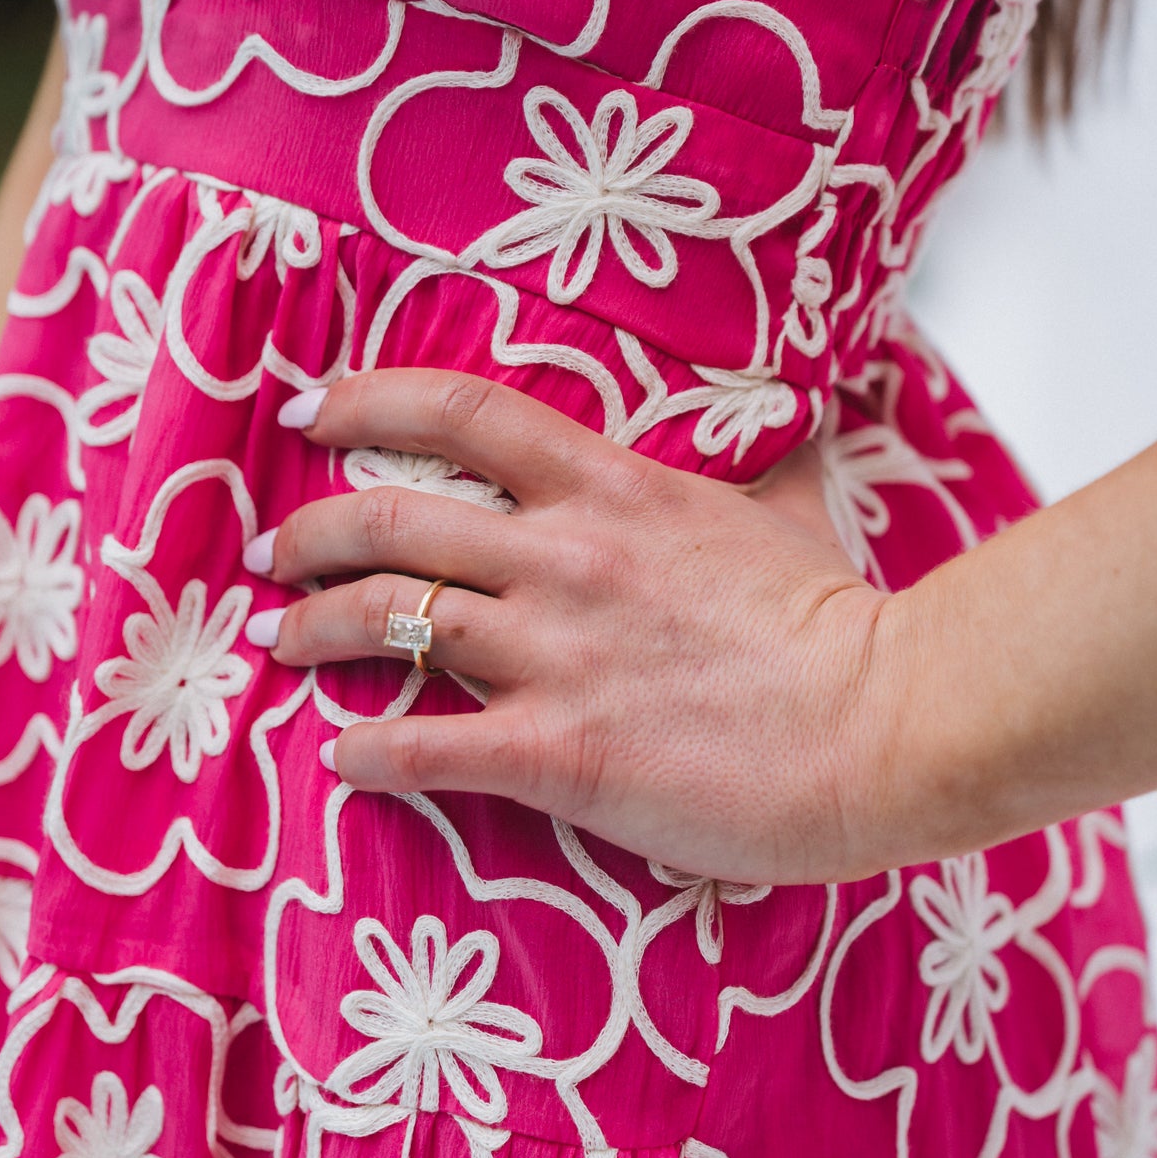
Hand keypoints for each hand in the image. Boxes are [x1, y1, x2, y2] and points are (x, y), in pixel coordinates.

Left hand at [245, 369, 938, 885]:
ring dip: (314, 630)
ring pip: (391, 622)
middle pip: (394, 520)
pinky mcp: (559, 751)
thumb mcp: (793, 514)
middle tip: (268, 552)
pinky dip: (366, 750)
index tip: (311, 412)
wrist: (888, 722)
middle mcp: (565, 558)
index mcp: (614, 490)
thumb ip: (765, 467)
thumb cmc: (840, 623)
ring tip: (278, 643)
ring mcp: (556, 654)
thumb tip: (798, 416)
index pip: (464, 416)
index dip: (368, 401)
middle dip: (310, 532)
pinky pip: (426, 745)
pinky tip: (338, 756)